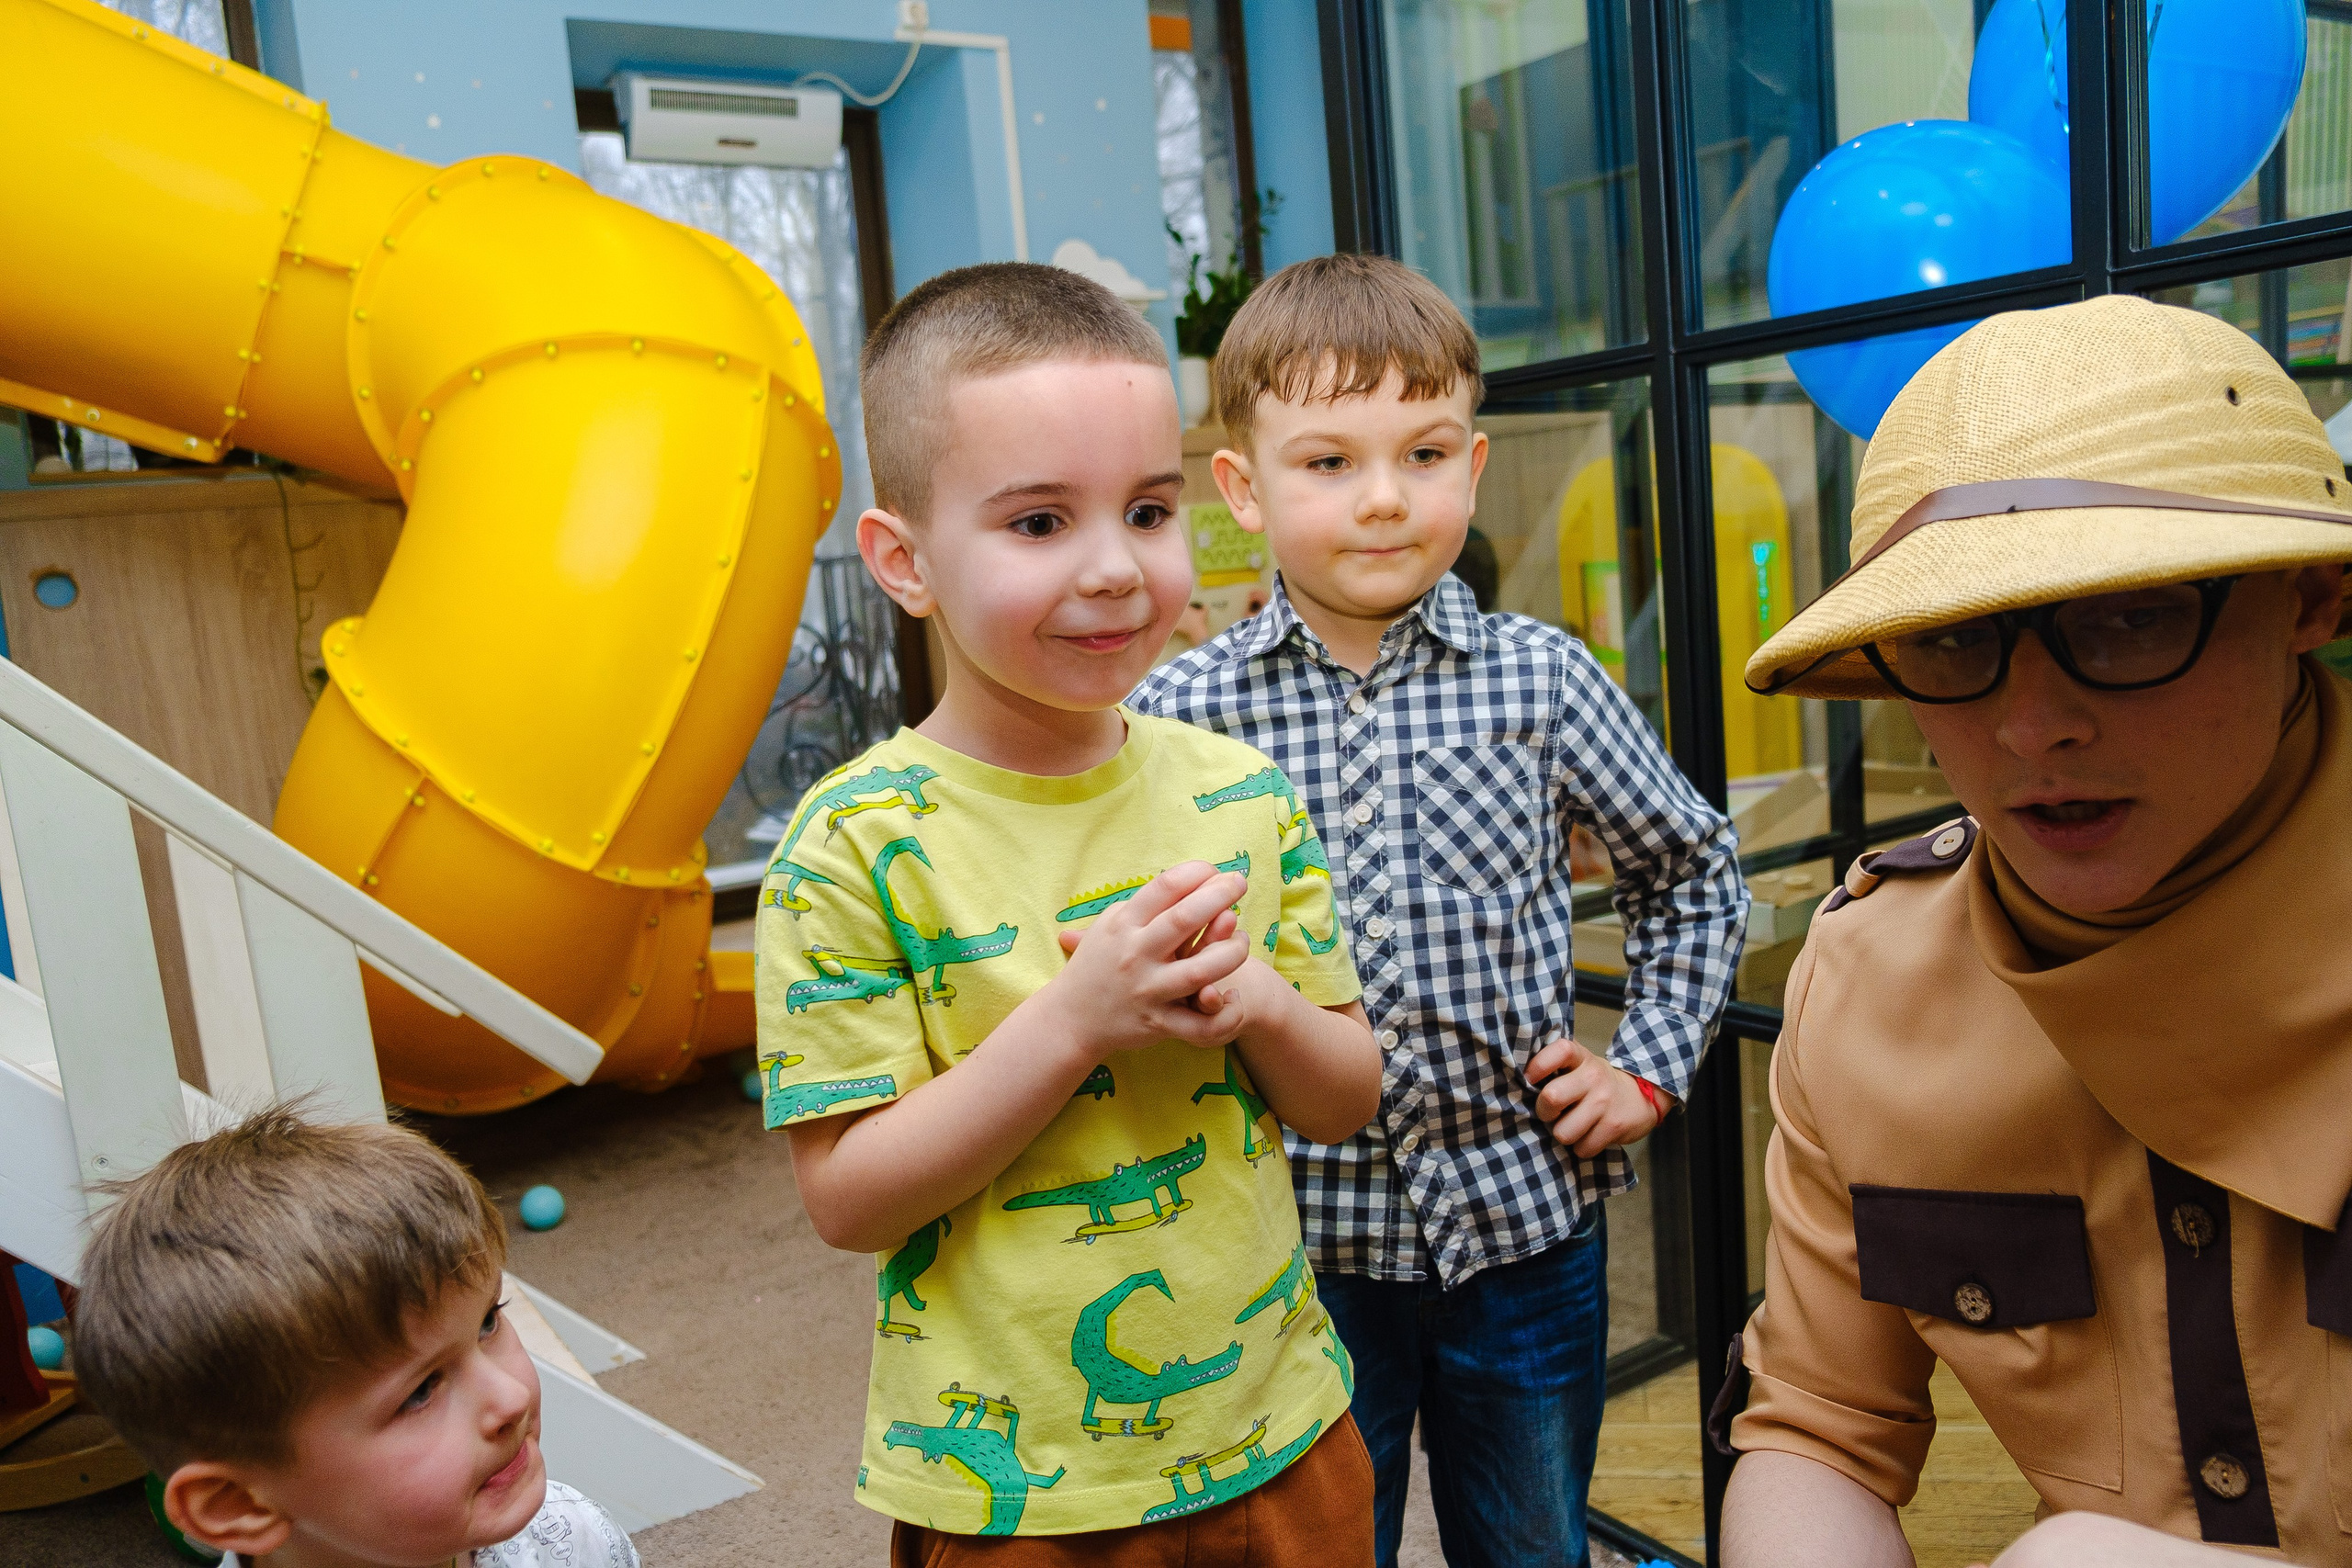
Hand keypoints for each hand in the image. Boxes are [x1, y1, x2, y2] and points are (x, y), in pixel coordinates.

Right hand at [1051, 862, 1250, 1056]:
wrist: (1069, 1018)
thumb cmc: (1096, 965)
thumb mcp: (1109, 926)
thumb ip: (1144, 905)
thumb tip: (1184, 877)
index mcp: (1124, 924)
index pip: (1165, 886)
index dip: (1197, 872)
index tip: (1215, 870)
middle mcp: (1136, 953)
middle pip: (1185, 918)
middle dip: (1221, 895)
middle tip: (1241, 882)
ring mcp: (1149, 989)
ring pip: (1201, 970)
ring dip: (1231, 951)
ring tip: (1242, 941)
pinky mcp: (1159, 1023)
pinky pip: (1201, 1025)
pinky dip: (1224, 1013)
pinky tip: (1233, 997)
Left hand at [1527, 1037, 1669, 1155]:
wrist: (1643, 1097)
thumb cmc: (1596, 1083)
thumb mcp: (1580, 1065)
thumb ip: (1555, 1064)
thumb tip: (1514, 1071)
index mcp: (1581, 1057)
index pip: (1559, 1050)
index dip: (1539, 1065)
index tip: (1530, 1079)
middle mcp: (1593, 1076)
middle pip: (1552, 1097)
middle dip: (1545, 1112)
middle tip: (1552, 1113)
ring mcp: (1605, 1102)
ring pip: (1564, 1131)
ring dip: (1564, 1134)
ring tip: (1572, 1126)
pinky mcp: (1614, 1127)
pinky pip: (1583, 1148)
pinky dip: (1582, 1148)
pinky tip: (1588, 1136)